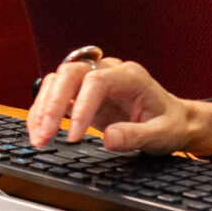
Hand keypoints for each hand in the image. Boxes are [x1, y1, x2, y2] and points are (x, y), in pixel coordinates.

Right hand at [27, 55, 211, 153]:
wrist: (173, 120)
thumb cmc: (170, 123)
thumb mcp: (162, 134)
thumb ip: (137, 136)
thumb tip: (109, 139)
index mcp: (130, 76)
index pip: (96, 81)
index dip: (81, 107)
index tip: (73, 136)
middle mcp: (108, 71)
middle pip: (70, 73)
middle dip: (53, 104)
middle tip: (44, 135)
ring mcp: (93, 79)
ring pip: (58, 80)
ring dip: (43, 107)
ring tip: (38, 138)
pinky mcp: (82, 93)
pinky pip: (56, 94)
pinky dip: (44, 111)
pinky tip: (39, 131)